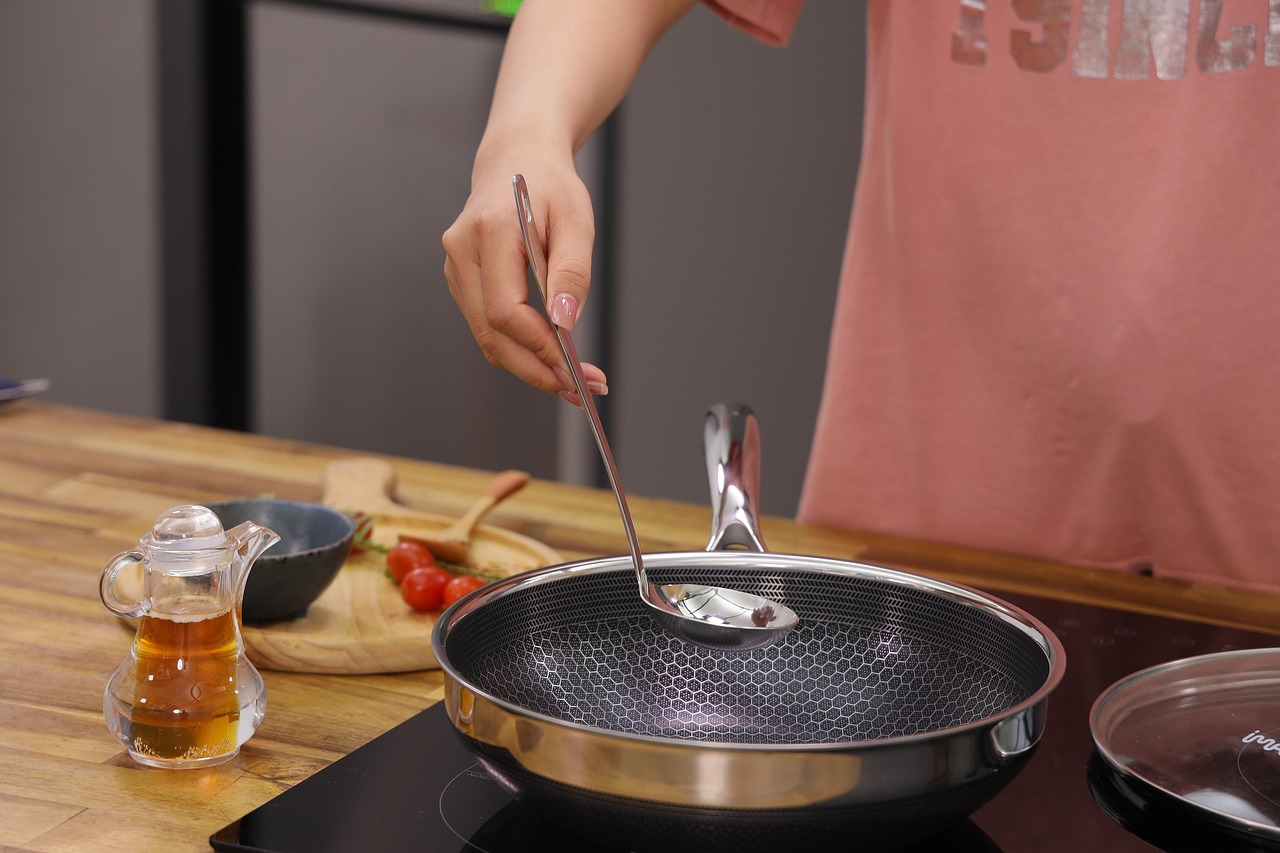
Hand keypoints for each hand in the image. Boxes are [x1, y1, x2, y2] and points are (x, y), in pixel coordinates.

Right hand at [443, 158, 607, 406]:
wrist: (516, 160)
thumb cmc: (550, 187)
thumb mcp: (576, 220)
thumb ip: (572, 272)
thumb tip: (565, 325)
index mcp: (488, 231)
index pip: (504, 310)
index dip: (538, 347)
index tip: (576, 369)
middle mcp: (461, 252)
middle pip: (490, 333)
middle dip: (536, 369)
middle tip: (581, 390)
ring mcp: (455, 268)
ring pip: (486, 337)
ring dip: (529, 365)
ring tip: (576, 380)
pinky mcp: (461, 281)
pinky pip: (488, 326)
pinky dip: (519, 348)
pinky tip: (552, 357)